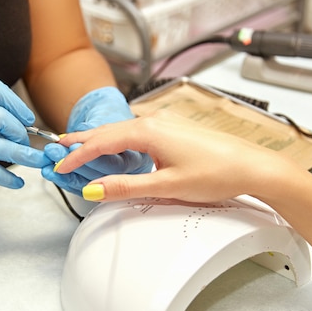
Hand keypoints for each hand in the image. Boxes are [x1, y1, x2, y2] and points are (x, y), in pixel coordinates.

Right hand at [52, 109, 292, 201]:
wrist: (252, 166)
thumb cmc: (217, 173)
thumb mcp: (166, 186)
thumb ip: (126, 187)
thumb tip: (93, 189)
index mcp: (147, 131)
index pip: (100, 143)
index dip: (76, 156)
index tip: (59, 166)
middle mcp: (154, 121)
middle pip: (107, 130)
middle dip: (81, 140)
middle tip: (58, 148)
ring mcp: (165, 123)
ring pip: (121, 129)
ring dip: (99, 139)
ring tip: (81, 148)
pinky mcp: (174, 130)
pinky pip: (136, 131)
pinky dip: (118, 139)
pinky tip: (118, 149)